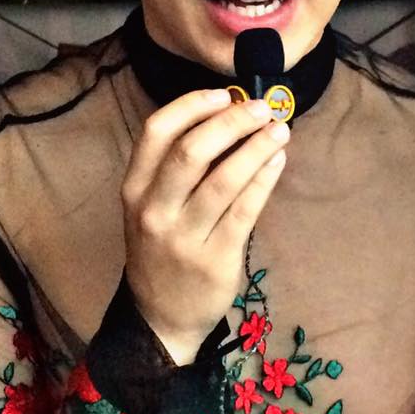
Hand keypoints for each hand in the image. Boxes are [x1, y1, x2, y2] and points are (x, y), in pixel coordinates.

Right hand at [120, 87, 288, 364]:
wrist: (161, 318)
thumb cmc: (162, 250)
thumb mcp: (151, 208)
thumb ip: (176, 168)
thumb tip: (228, 117)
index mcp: (134, 190)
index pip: (157, 132)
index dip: (192, 105)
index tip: (223, 94)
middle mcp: (154, 211)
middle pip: (191, 150)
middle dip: (232, 122)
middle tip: (262, 108)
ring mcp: (184, 237)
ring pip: (223, 179)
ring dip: (256, 148)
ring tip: (279, 130)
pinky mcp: (216, 258)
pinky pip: (244, 210)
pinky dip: (264, 180)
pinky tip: (277, 161)